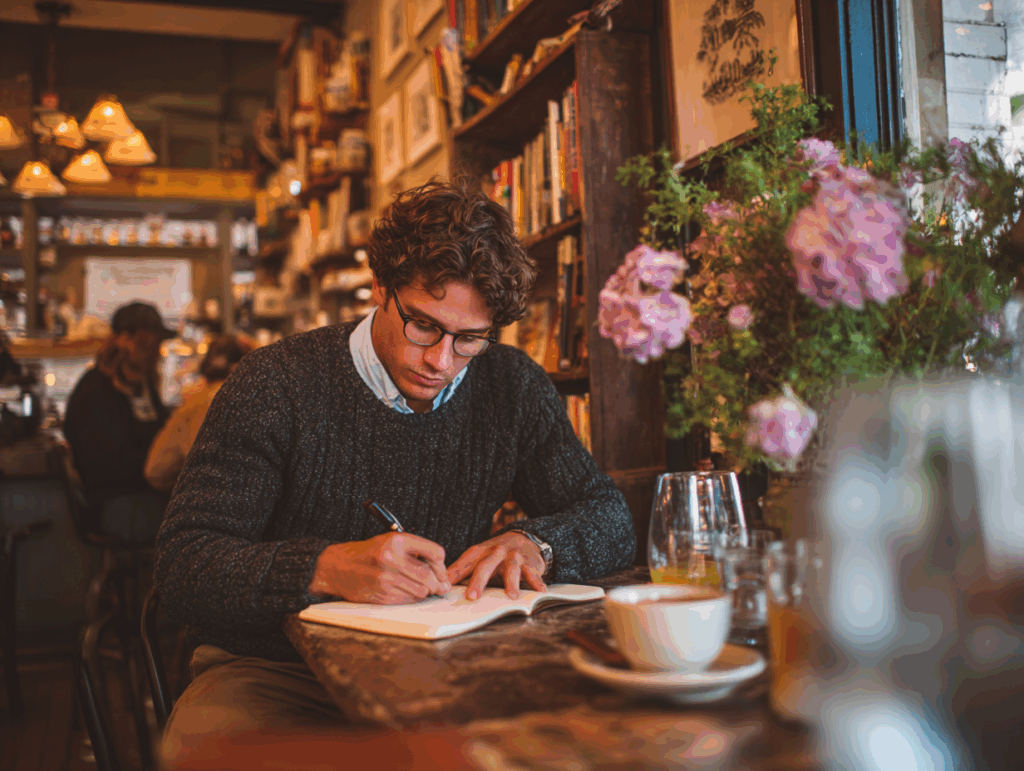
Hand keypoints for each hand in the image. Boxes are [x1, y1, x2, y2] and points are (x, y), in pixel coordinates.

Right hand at [309, 533, 449, 603]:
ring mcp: (385, 578)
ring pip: (421, 591)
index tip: (442, 570)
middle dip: (438, 584)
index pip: (435, 552)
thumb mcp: (390, 541)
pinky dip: (411, 597)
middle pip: (429, 576)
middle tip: (441, 587)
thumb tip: (441, 573)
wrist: (337, 566)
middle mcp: (391, 558)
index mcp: (396, 540)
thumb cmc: (368, 553)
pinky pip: (408, 600)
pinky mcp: (381, 594)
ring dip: (425, 592)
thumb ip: (415, 552)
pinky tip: (405, 591)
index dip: (442, 564)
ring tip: (421, 587)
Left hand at [447, 531, 546, 600]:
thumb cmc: (496, 555)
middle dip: (479, 581)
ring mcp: (514, 557)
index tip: (444, 587)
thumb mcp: (478, 557)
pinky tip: (540, 591)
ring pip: (512, 568)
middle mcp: (496, 553)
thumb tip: (439, 586)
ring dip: (511, 582)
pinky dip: (537, 583)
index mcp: (480, 552)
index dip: (454, 574)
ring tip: (511, 596)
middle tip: (472, 596)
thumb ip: (461, 571)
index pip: (465, 563)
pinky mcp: (530, 563)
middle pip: (486, 566)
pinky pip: (534, 574)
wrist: (525, 539)